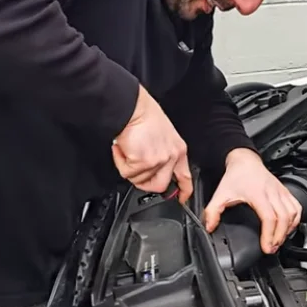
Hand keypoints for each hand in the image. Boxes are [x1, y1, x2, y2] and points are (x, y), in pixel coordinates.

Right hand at [112, 85, 192, 203]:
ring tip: (127, 151)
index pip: (185, 177)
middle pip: (160, 186)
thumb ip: (161, 154)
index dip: (183, 191)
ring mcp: (159, 160)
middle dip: (143, 182)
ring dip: (128, 168)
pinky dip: (120, 162)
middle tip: (133, 170)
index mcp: (178, 150)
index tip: (181, 199)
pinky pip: (127, 173)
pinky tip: (122, 149)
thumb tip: (151, 168)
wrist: (132, 107)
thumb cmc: (143, 116)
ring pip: (140, 180)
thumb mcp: (162, 136)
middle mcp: (172, 156)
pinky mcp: (144, 161)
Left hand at [203, 148, 301, 252]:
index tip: (266, 247)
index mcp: (258, 194)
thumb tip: (209, 227)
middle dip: (279, 237)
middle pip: (284, 218)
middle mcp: (273, 193)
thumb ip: (212, 211)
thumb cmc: (236, 176)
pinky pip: (296, 207)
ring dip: (288, 230)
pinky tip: (288, 228)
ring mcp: (281, 192)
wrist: (245, 160)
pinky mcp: (286, 191)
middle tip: (271, 248)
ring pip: (293, 213)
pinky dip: (295, 220)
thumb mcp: (220, 194)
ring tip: (278, 241)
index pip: (269, 217)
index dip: (269, 235)